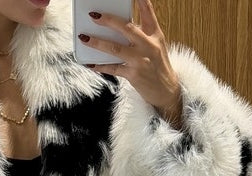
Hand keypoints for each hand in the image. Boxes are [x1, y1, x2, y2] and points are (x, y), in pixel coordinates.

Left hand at [78, 0, 183, 124]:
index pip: (148, 12)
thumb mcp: (156, 45)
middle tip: (93, 16)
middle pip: (126, 28)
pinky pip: (113, 69)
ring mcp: (140, 60)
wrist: (166, 91)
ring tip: (84, 38)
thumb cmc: (157, 66)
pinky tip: (90, 63)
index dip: (141, 1)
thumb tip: (118, 27)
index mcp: (155, 34)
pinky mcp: (134, 75)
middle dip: (108, 20)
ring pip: (115, 49)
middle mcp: (148, 45)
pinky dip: (100, 66)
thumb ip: (141, 35)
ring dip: (97, 43)